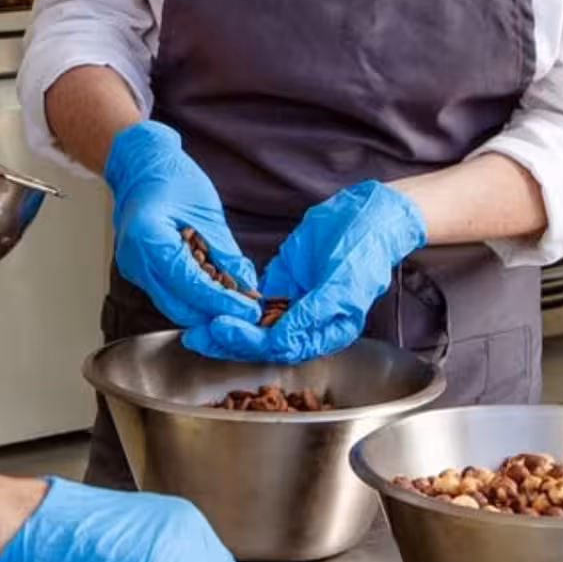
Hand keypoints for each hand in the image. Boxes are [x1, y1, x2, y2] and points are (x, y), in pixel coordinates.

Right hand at [104, 122, 260, 328]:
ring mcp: (133, 267)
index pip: (191, 286)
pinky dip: (190, 295)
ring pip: (172, 304)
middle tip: (245, 311)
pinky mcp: (137, 270)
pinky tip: (212, 287)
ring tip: (233, 299)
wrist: (140, 165)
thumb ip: (227, 254)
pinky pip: (166, 292)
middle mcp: (136, 259)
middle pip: (178, 306)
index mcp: (150, 239)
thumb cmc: (171, 178)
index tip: (249, 311)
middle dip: (213, 313)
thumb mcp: (208, 213)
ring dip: (202, 306)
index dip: (223, 302)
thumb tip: (248, 286)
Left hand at [184, 181, 426, 364]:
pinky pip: (251, 301)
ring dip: (225, 327)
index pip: (284, 347)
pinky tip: (208, 302)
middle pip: (263, 342)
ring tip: (195, 328)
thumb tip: (282, 340)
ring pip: (253, 325)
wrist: (367, 214)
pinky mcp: (280, 286)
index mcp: (329, 332)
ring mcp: (292, 305)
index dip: (251, 342)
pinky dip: (231, 303)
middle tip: (199, 334)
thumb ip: (313, 313)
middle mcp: (308, 325)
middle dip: (229, 340)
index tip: (223, 328)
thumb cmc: (366, 248)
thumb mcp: (343, 282)